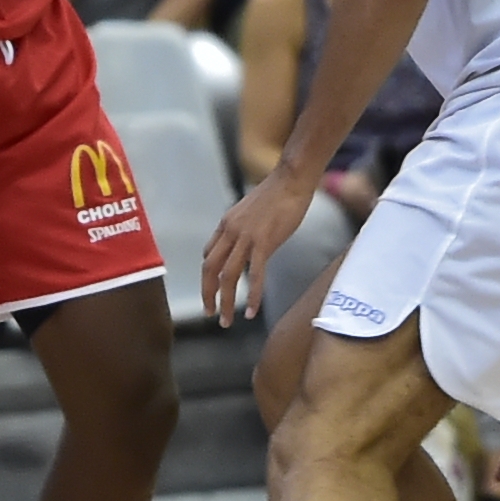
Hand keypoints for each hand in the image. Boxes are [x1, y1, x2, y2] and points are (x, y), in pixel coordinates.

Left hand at [202, 171, 311, 328]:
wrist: (291, 179)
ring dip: (225, 302)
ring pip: (227, 276)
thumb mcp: (252, 212)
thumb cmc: (278, 194)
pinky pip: (254, 274)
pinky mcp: (264, 242)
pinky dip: (252, 296)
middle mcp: (230, 231)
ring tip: (226, 321)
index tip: (213, 289)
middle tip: (210, 313)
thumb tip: (249, 245)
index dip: (209, 275)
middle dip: (207, 294)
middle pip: (209, 269)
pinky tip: (252, 311)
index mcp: (226, 224)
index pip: (209, 254)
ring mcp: (246, 237)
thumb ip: (245, 230)